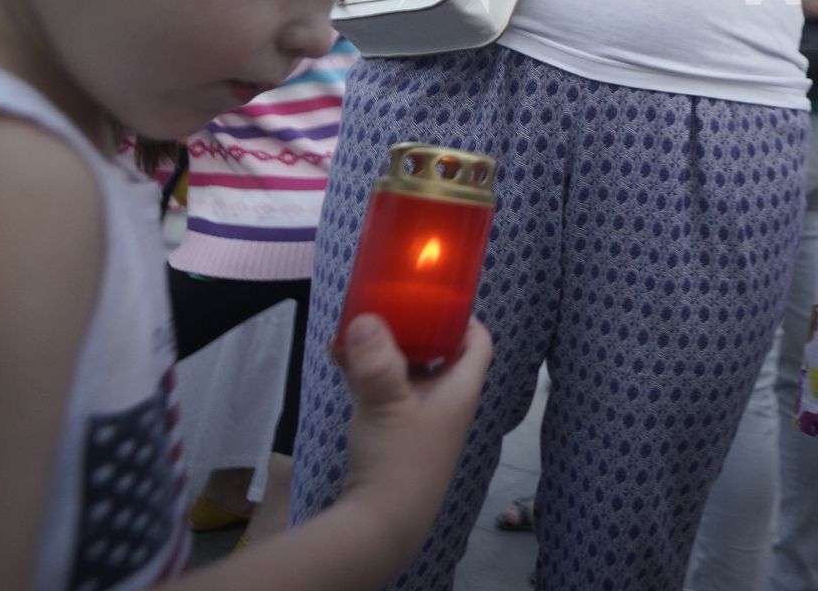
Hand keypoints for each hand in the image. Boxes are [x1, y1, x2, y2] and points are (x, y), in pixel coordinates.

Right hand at [336, 314, 492, 548]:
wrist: (380, 524)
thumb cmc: (397, 459)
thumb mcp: (385, 403)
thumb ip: (374, 360)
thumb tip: (363, 318)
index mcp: (460, 388)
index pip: (478, 342)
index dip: (464, 316)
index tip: (435, 293)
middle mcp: (446, 400)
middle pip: (439, 350)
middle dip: (412, 326)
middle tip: (387, 303)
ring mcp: (421, 418)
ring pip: (407, 369)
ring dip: (384, 349)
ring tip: (354, 327)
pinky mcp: (396, 433)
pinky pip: (386, 389)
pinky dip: (367, 372)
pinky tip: (339, 358)